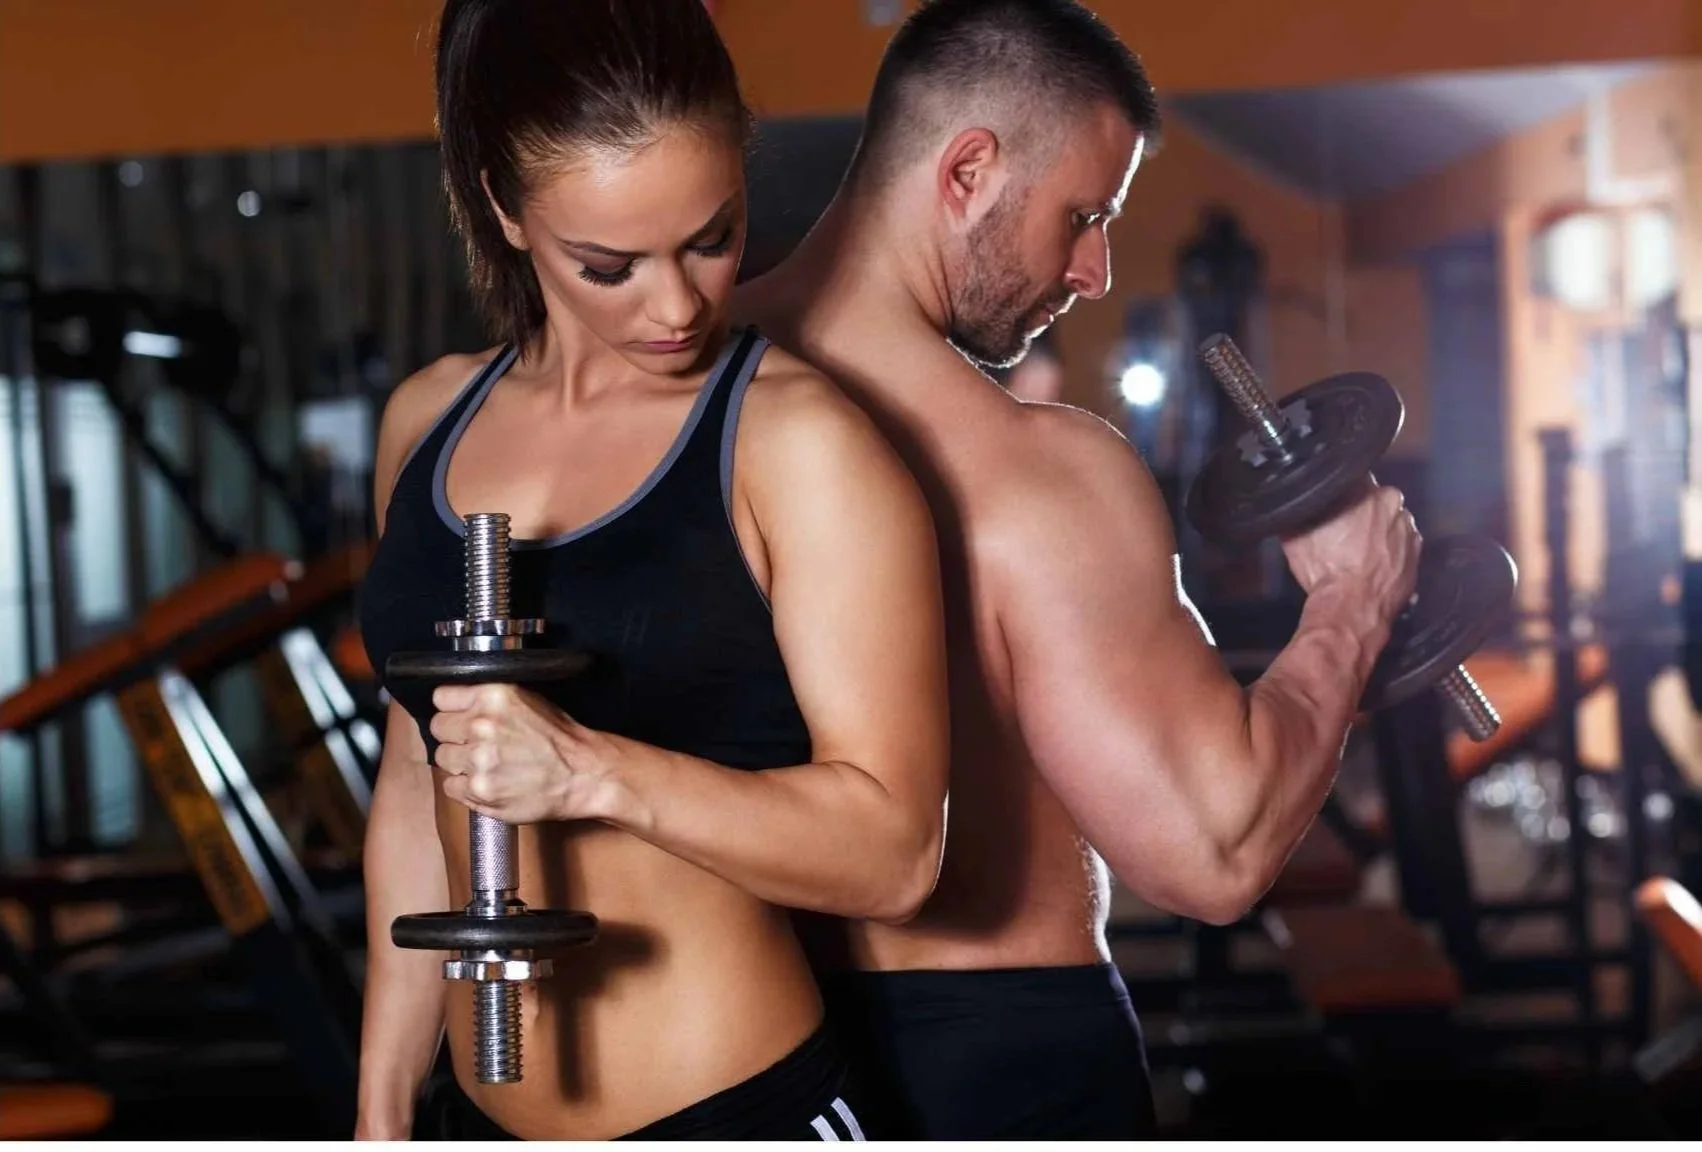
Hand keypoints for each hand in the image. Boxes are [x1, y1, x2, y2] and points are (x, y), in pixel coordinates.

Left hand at [429, 683, 622, 823]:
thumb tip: (456, 704)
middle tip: (477, 744)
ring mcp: (478, 759)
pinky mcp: (479, 789)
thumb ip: (489, 699)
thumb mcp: (527, 699)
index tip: (460, 717)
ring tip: (487, 765)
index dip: (451, 709)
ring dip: (460, 763)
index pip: (441, 697)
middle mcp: (482, 725)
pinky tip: (488, 783)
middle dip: (455, 736)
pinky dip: (465, 788)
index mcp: (493, 696)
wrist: (583, 775)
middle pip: (439, 728)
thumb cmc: (560, 739)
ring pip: (443, 758)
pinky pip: (450, 786)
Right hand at [1279, 482, 1420, 626]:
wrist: (1352, 608)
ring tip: (1355, 554)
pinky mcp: (1417, 554)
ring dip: (1376, 533)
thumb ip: (1301, 510)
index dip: (1338, 492)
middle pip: (1373, 500)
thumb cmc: (1326, 570)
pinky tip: (1369, 567)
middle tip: (1340, 533)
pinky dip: (1388, 553)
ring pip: (1389, 523)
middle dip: (1360, 512)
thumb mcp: (1294, 535)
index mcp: (1366, 488)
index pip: (1352, 477)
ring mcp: (1408, 529)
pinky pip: (1400, 546)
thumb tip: (1293, 504)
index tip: (1330, 506)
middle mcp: (1392, 503)